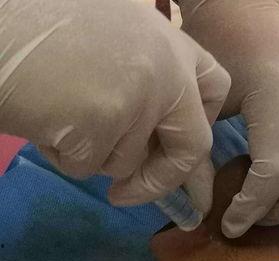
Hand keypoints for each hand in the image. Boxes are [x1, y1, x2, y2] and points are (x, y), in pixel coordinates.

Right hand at [0, 0, 230, 213]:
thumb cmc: (41, 28)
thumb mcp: (111, 43)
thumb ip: (145, 84)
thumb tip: (157, 143)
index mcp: (169, 41)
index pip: (216, 88)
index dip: (203, 123)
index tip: (184, 149)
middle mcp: (165, 66)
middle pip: (194, 144)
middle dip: (164, 179)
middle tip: (127, 194)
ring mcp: (138, 95)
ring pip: (128, 162)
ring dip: (93, 155)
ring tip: (58, 111)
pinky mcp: (103, 122)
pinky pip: (89, 167)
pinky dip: (64, 156)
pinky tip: (43, 119)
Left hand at [178, 0, 278, 237]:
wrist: (251, 12)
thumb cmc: (221, 50)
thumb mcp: (210, 100)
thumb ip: (209, 151)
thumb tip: (207, 202)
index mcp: (277, 100)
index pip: (274, 174)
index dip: (250, 209)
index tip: (230, 225)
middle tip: (256, 216)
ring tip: (276, 203)